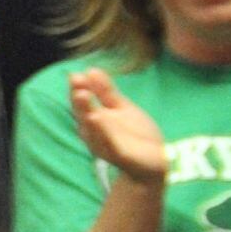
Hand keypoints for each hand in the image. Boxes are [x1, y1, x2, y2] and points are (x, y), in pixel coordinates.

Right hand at [65, 70, 169, 184]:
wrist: (154, 161)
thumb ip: (105, 91)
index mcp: (93, 120)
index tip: (76, 75)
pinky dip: (104, 133)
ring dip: (89, 116)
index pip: (81, 103)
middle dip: (80, 103)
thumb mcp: (120, 107)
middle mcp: (94, 133)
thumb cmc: (134, 134)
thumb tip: (89, 70)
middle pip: (84, 116)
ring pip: (94, 131)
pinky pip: (111, 145)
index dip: (77, 90)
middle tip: (78, 87)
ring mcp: (105, 145)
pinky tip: (98, 119)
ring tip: (84, 99)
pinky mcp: (120, 156)